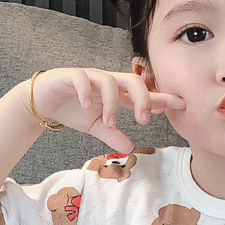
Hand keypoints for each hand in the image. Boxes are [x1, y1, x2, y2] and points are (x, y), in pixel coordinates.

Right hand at [27, 67, 185, 151]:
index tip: (181, 104)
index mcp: (115, 94)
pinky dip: (86, 92)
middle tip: (144, 119)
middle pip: (131, 81)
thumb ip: (112, 135)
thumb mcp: (96, 127)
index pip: (142, 93)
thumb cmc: (73, 109)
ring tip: (109, 122)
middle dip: (142, 98)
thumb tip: (129, 148)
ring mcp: (88, 77)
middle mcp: (105, 82)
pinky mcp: (69, 76)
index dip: (161, 98)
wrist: (43, 101)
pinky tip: (88, 107)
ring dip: (111, 103)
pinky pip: (81, 78)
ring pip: (108, 80)